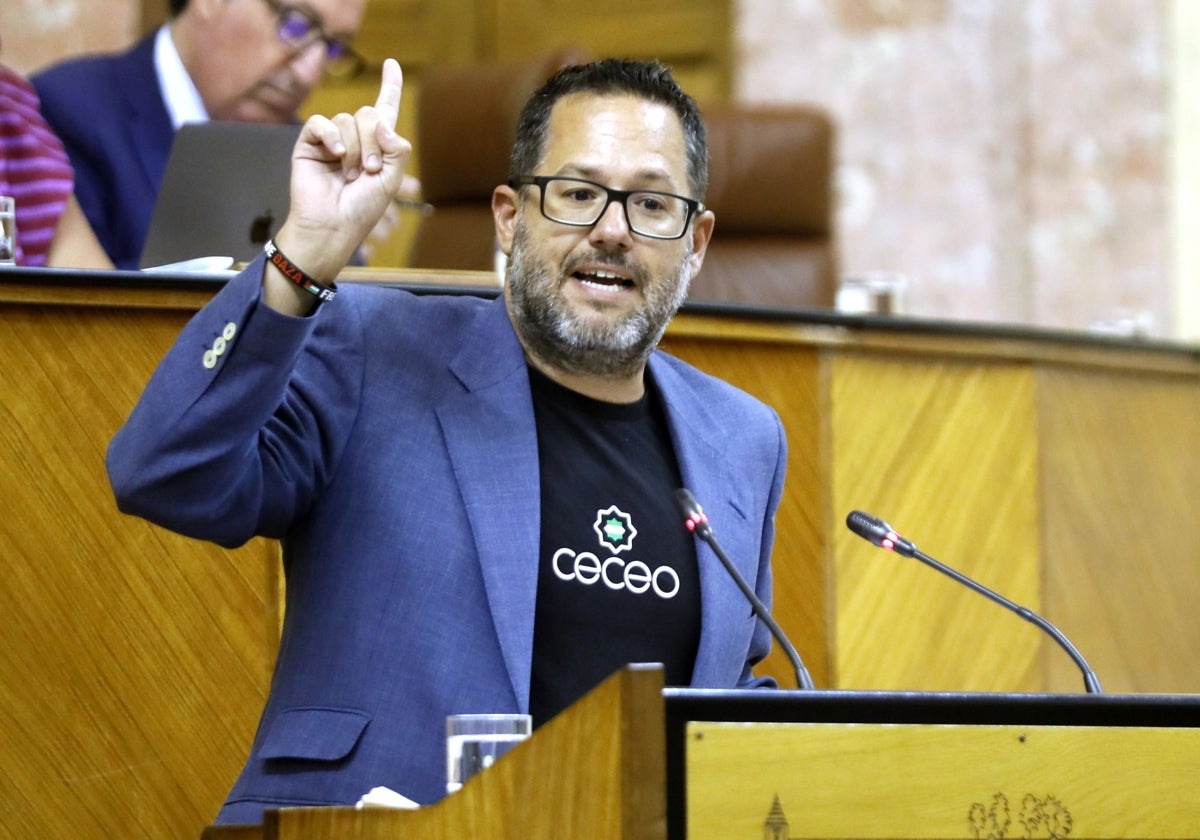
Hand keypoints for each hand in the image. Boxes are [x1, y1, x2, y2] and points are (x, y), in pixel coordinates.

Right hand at [264, 59, 410, 309]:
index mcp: (376, 146)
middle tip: (369, 173)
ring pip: (348, 120)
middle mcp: (354, 139)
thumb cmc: (362, 209)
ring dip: (355, 149)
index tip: (392, 64)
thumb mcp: (391, 180)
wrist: (333, 227)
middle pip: (368, 114)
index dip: (389, 86)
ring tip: (350, 176)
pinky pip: (322, 124)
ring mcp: (331, 140)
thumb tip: (382, 121)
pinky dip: (331, 136)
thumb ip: (397, 149)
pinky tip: (336, 155)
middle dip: (374, 143)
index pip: (384, 109)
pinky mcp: (309, 144)